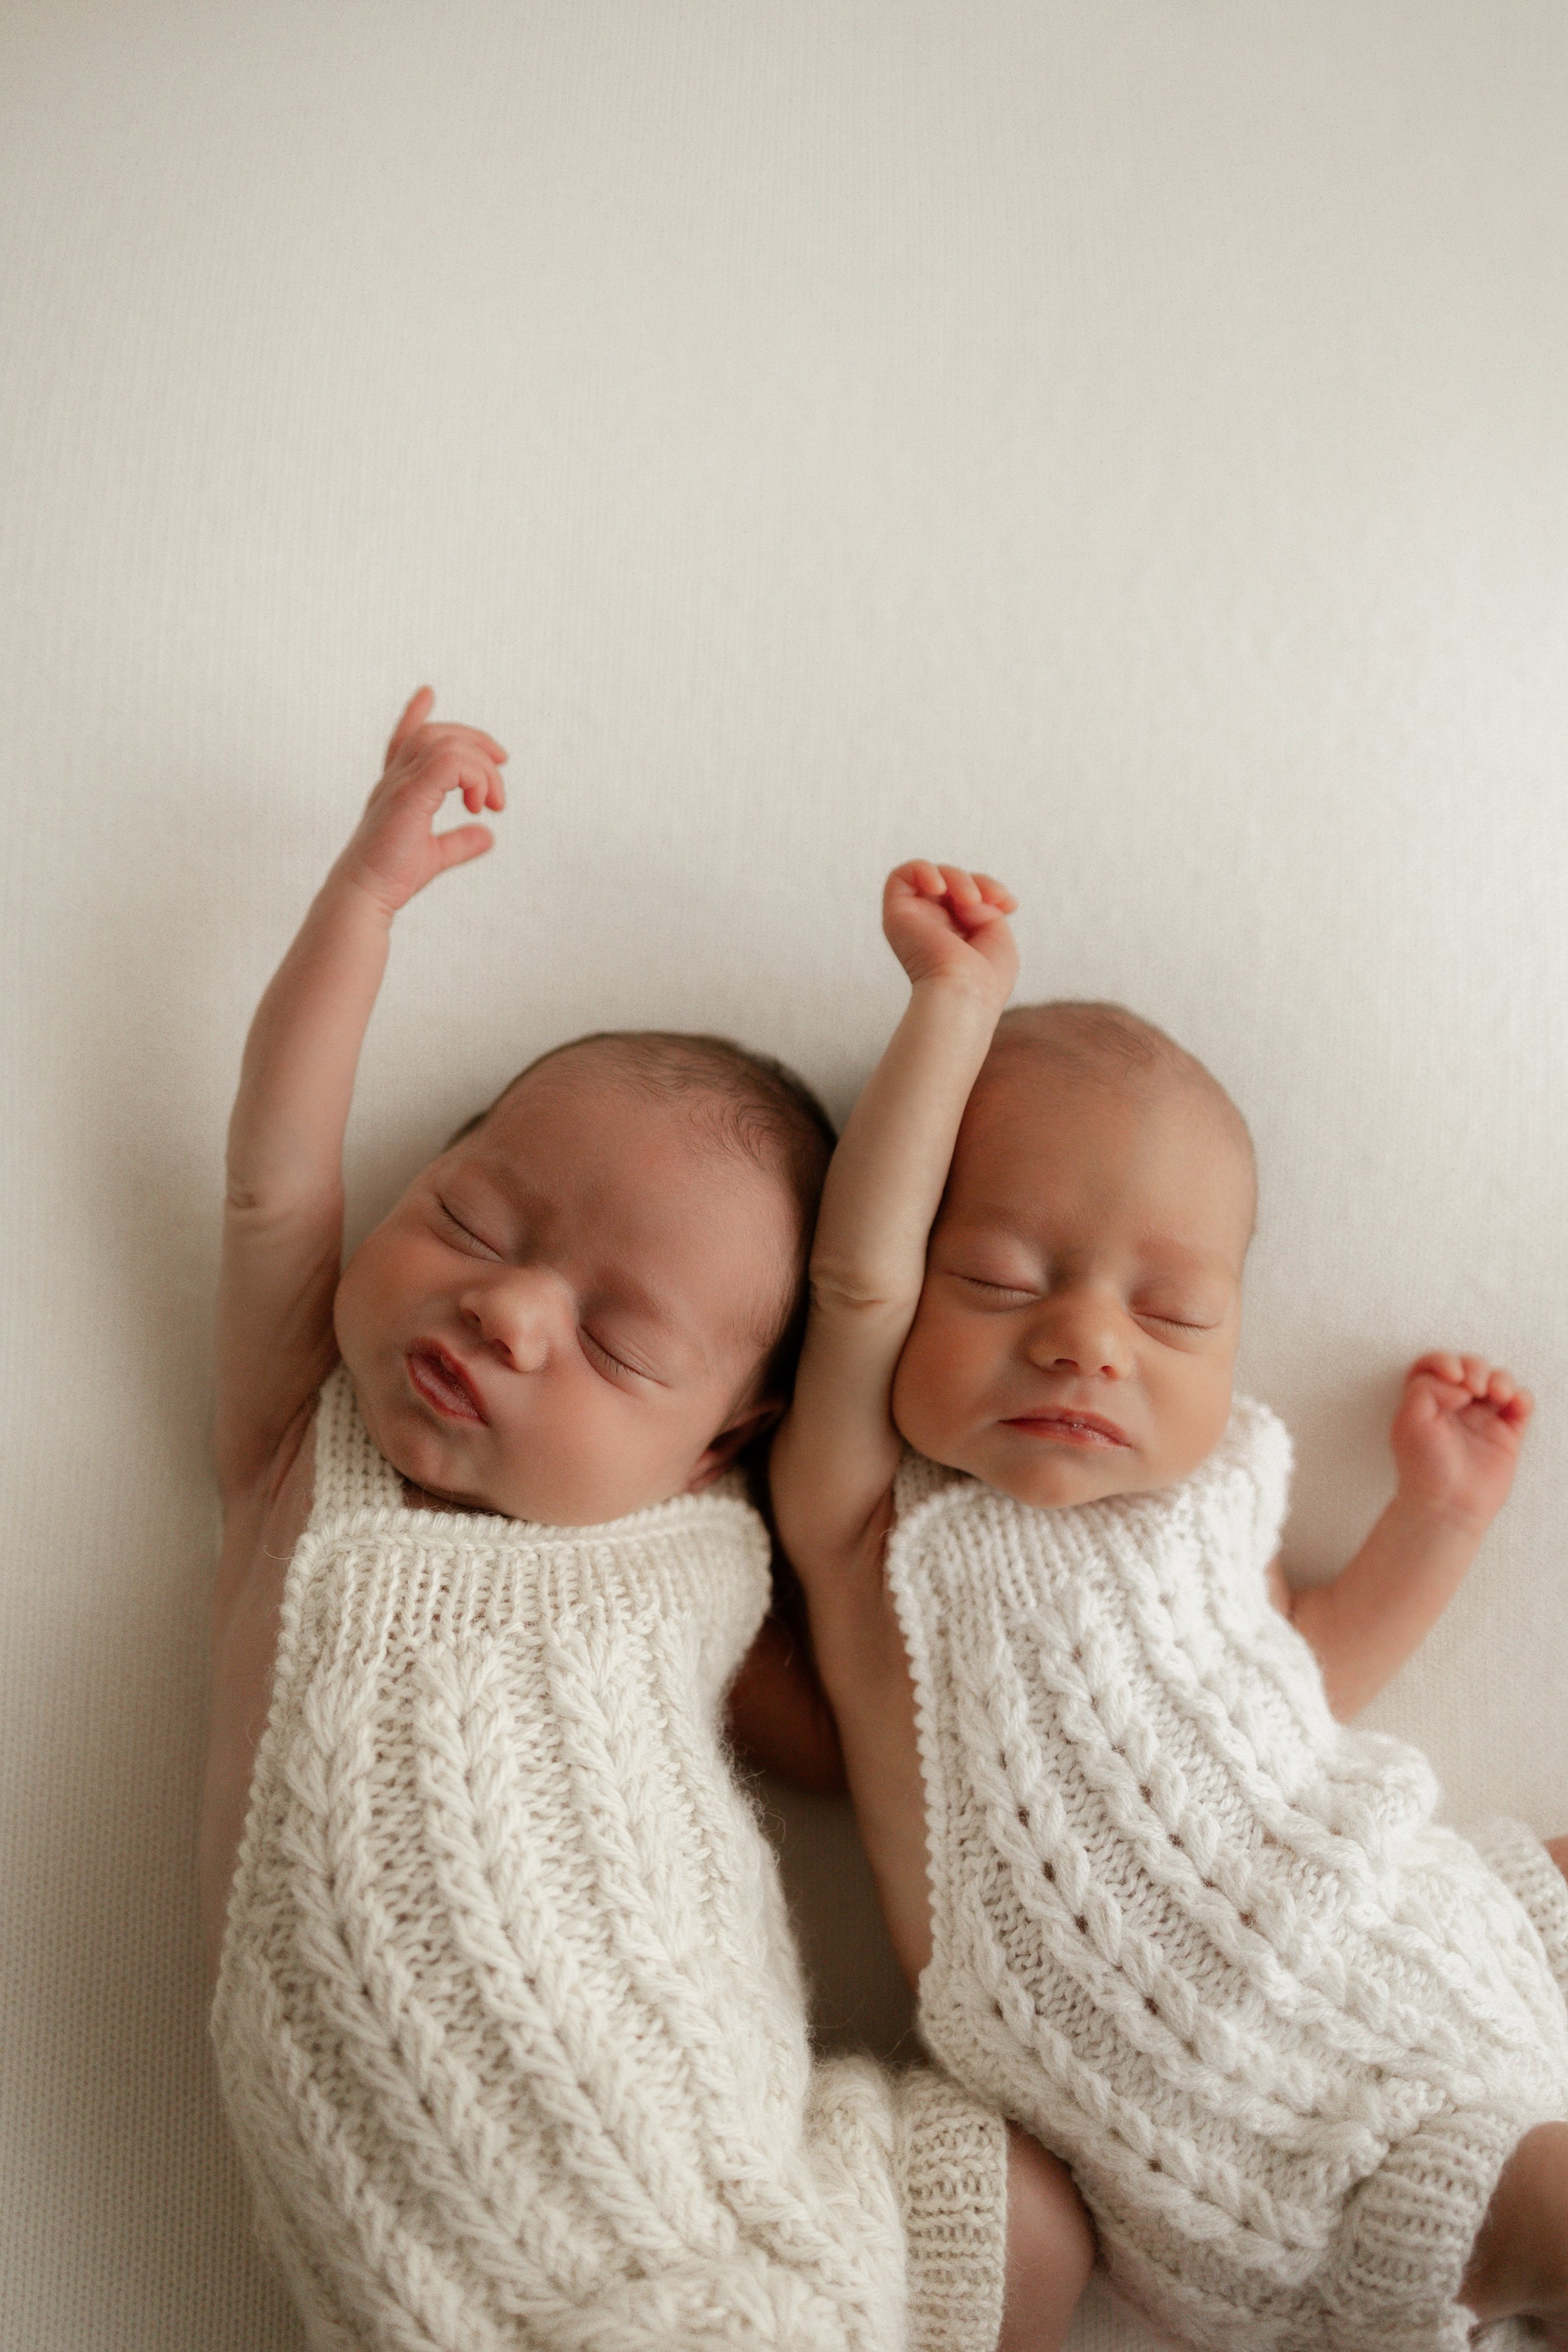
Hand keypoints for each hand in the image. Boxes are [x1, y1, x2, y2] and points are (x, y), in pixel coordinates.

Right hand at [335, 687, 506, 917]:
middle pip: (436, 733)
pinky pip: (449, 763)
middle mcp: (395, 778)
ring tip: (492, 802)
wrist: (365, 895)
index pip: (404, 738)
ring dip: (482, 768)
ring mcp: (399, 783)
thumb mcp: (434, 856)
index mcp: (398, 787)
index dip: (415, 714)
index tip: (427, 693)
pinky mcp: (408, 796)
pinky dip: (474, 777)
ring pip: (447, 743)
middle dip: (477, 743)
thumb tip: (487, 836)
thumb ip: (460, 843)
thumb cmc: (390, 877)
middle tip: (501, 774)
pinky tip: (480, 803)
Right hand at [883, 861, 1018, 1003]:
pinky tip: (939, 887)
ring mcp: (914, 922)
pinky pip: (901, 876)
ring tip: (970, 900)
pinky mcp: (896, 916)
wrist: (965, 993)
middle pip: (951, 883)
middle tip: (992, 900)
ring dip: (957, 878)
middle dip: (978, 882)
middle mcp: (932, 928)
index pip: (967, 895)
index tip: (1009, 904)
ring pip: (932, 877)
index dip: (989, 889)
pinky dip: (922, 870)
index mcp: (955, 936)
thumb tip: (961, 897)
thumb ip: (982, 907)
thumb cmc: (985, 978)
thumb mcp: (997, 935)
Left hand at [1390, 1352, 1532, 1536]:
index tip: (1453, 1376)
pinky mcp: (1507, 1432)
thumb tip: (1459, 1382)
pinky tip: (1514, 1404)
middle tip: (1473, 1388)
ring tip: (1496, 1395)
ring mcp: (1483, 1417)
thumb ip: (1426, 1388)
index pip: (1434, 1364)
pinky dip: (1522, 1397)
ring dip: (1500, 1378)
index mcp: (1426, 1399)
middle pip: (1469, 1366)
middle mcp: (1455, 1405)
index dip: (1443, 1360)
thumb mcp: (1409, 1420)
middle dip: (1474, 1367)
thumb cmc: (1423, 1465)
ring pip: (1497, 1380)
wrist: (1448, 1504)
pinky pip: (1521, 1403)